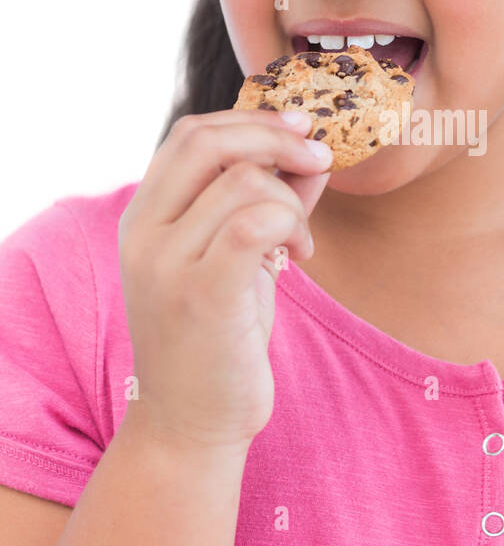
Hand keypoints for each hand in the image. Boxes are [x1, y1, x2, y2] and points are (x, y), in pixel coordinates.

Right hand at [118, 107, 331, 446]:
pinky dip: (290, 225)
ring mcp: (166, 263)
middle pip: (208, 141)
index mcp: (143, 218)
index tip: (301, 129)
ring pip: (244, 183)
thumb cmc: (218, 342)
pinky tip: (299, 257)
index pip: (191, 134)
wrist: (190, 426)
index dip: (251, 120)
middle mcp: (143, 233)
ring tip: (299, 243)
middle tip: (319, 157)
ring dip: (292, 202)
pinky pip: (254, 223)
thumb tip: (313, 156)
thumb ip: (267, 205)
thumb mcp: (240, 261)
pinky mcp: (201, 294)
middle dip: (275, 137)